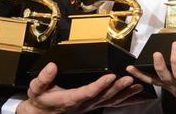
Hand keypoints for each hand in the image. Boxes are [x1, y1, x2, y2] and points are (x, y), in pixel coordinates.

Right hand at [16, 62, 143, 113]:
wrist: (42, 113)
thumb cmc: (41, 100)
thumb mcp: (36, 89)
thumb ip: (43, 78)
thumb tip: (52, 66)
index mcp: (71, 98)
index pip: (88, 91)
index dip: (100, 85)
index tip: (110, 76)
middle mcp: (84, 104)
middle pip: (104, 96)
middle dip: (118, 87)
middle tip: (129, 78)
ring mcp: (91, 106)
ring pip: (111, 101)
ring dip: (126, 94)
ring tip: (139, 86)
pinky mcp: (95, 105)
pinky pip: (113, 104)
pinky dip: (126, 100)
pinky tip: (138, 96)